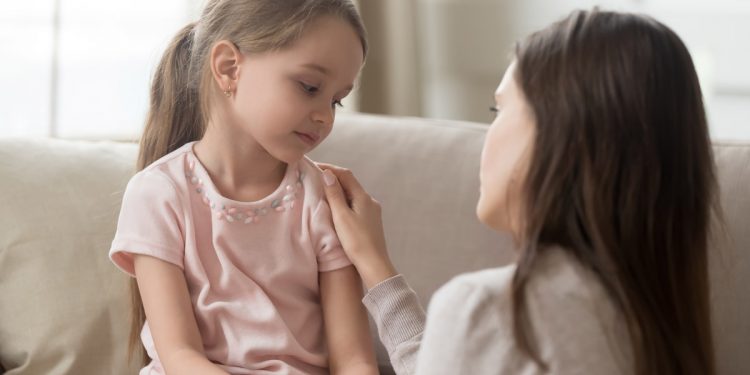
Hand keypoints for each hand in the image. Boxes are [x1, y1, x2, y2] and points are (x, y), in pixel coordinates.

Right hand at [318, 163, 397, 289]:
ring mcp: (372, 212)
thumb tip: (328, 174)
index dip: (330, 168)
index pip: (346, 175)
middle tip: (315, 178)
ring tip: (322, 192)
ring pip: (352, 195)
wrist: (374, 264)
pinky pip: (355, 205)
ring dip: (338, 191)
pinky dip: (344, 202)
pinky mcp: (370, 221)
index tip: (314, 167)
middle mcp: (370, 201)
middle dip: (333, 178)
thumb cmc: (356, 241)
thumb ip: (335, 195)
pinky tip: (336, 208)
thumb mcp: (341, 216)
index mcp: (363, 197)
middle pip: (350, 183)